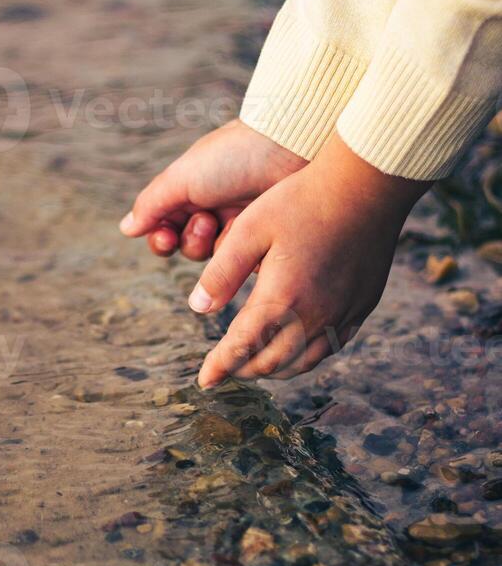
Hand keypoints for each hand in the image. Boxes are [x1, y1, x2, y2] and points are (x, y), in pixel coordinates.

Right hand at [119, 119, 306, 260]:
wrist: (288, 150)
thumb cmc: (234, 156)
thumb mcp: (183, 177)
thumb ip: (152, 204)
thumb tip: (127, 229)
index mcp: (192, 191)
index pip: (165, 228)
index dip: (161, 239)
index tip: (166, 239)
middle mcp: (215, 208)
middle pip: (188, 247)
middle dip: (191, 240)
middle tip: (204, 222)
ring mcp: (241, 223)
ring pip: (214, 258)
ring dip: (212, 244)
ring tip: (222, 221)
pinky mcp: (265, 237)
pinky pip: (244, 260)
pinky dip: (240, 248)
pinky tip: (248, 228)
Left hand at [188, 133, 428, 386]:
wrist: (368, 185)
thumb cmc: (303, 199)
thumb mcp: (250, 229)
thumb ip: (221, 272)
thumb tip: (197, 307)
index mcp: (280, 299)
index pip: (240, 348)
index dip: (219, 367)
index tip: (204, 380)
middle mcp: (313, 316)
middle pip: (271, 363)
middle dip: (244, 370)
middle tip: (226, 369)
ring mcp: (342, 314)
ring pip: (303, 363)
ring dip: (275, 370)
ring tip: (256, 365)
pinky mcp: (362, 306)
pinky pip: (332, 347)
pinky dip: (306, 357)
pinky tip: (297, 348)